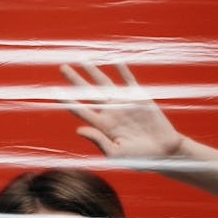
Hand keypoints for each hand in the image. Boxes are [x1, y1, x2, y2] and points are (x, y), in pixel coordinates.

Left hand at [60, 62, 183, 159]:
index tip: (53, 91)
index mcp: (102, 126)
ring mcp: (124, 104)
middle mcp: (110, 112)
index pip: (81, 110)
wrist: (164, 152)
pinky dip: (122, 70)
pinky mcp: (140, 98)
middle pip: (88, 92)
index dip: (67, 100)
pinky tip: (114, 60)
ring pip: (105, 83)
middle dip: (75, 80)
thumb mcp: (116, 153)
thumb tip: (78, 129)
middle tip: (62, 67)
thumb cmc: (139, 158)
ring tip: (82, 59)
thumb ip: (98, 140)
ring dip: (93, 71)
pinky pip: (128, 81)